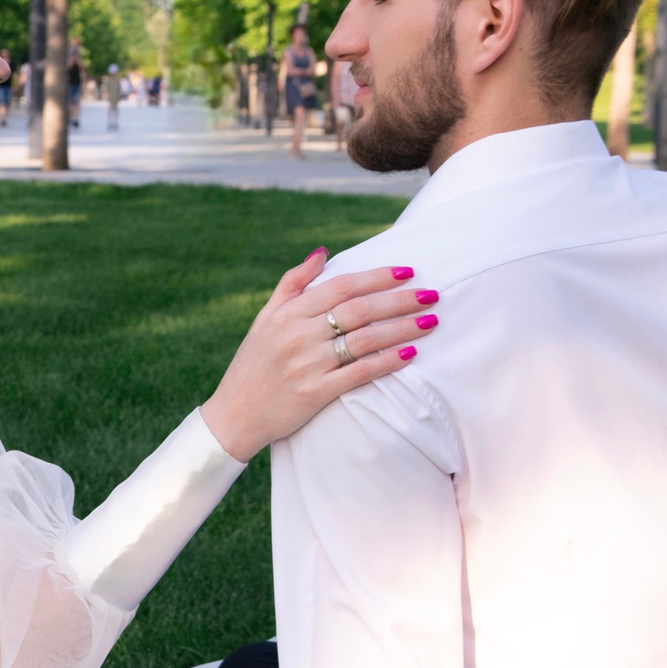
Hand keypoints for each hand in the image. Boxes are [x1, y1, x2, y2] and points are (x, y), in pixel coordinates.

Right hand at [200, 250, 437, 460]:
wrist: (234, 414)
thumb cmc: (254, 363)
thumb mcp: (265, 317)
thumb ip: (293, 283)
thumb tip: (323, 252)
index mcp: (288, 313)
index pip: (341, 286)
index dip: (377, 276)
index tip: (407, 271)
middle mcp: (298, 335)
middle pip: (359, 310)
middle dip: (400, 300)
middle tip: (432, 294)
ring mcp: (307, 365)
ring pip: (364, 340)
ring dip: (401, 329)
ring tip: (430, 321)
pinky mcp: (315, 393)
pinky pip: (359, 373)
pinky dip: (387, 362)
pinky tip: (410, 354)